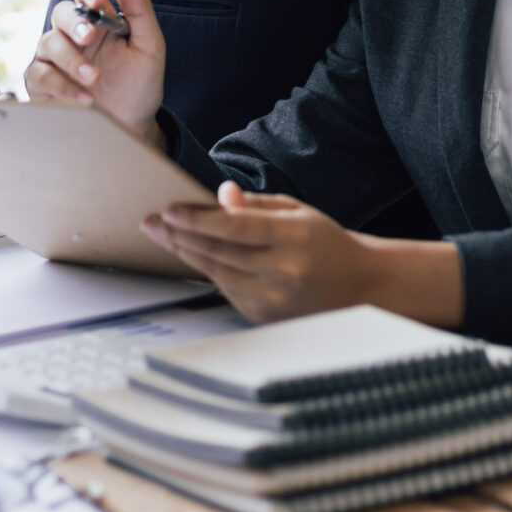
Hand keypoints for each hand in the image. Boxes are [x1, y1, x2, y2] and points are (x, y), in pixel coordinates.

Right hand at [25, 0, 166, 143]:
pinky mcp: (43, 83)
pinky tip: (86, 98)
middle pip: (60, 12)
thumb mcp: (149, 47)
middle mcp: (73, 34)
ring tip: (95, 78)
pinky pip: (40, 74)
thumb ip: (140, 10)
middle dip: (74, 23)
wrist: (132, 126)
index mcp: (99, 19)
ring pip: (48, 42)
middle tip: (89, 37)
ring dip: (71, 59)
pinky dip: (62, 86)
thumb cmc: (139, 85)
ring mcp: (55, 58)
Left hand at [142, 184, 465, 327]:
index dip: (198, 218)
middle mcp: (282, 273)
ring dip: (185, 252)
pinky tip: (190, 253)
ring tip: (161, 233)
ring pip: (215, 272)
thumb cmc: (327, 243)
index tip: (169, 209)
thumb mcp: (298, 212)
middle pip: (218, 252)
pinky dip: (206, 270)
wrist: (360, 288)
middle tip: (150, 220)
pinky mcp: (263, 317)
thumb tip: (221, 195)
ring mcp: (271, 300)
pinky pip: (225, 289)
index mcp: (294, 239)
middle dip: (179, 234)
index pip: (236, 227)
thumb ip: (256, 205)